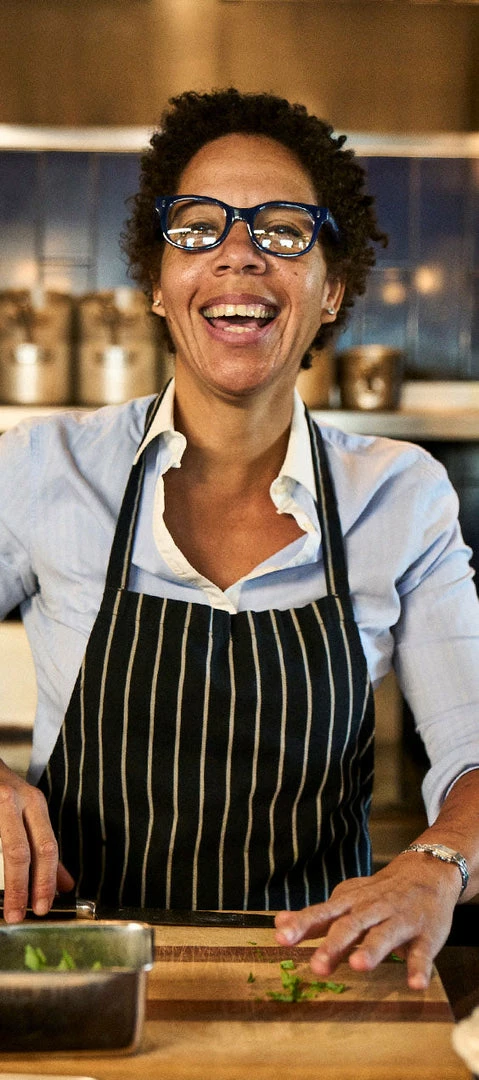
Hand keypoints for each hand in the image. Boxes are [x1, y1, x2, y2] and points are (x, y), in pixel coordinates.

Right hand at [0, 759, 73, 921]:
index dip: (46, 880)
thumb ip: (44, 846)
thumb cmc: (3, 789)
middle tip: (20, 915)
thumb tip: (65, 885)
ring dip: (8, 882)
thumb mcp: (29, 810)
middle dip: (22, 887)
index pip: (46, 847)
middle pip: (22, 850)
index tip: (44, 907)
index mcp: (34, 803)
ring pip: (6, 849)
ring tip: (7, 907)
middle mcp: (14, 800)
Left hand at [275, 854, 461, 989]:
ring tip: (360, 966)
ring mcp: (400, 921)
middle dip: (334, 944)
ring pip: (384, 935)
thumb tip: (278, 924)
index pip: (322, 914)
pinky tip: (415, 985)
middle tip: (317, 966)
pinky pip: (422, 952)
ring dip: (372, 950)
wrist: (426, 873)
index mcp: (351, 904)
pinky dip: (419, 968)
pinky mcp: (426, 935)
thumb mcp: (345, 900)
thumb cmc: (378, 895)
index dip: (302, 925)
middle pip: (351, 926)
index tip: (281, 938)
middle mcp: (372, 910)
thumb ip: (316, 917)